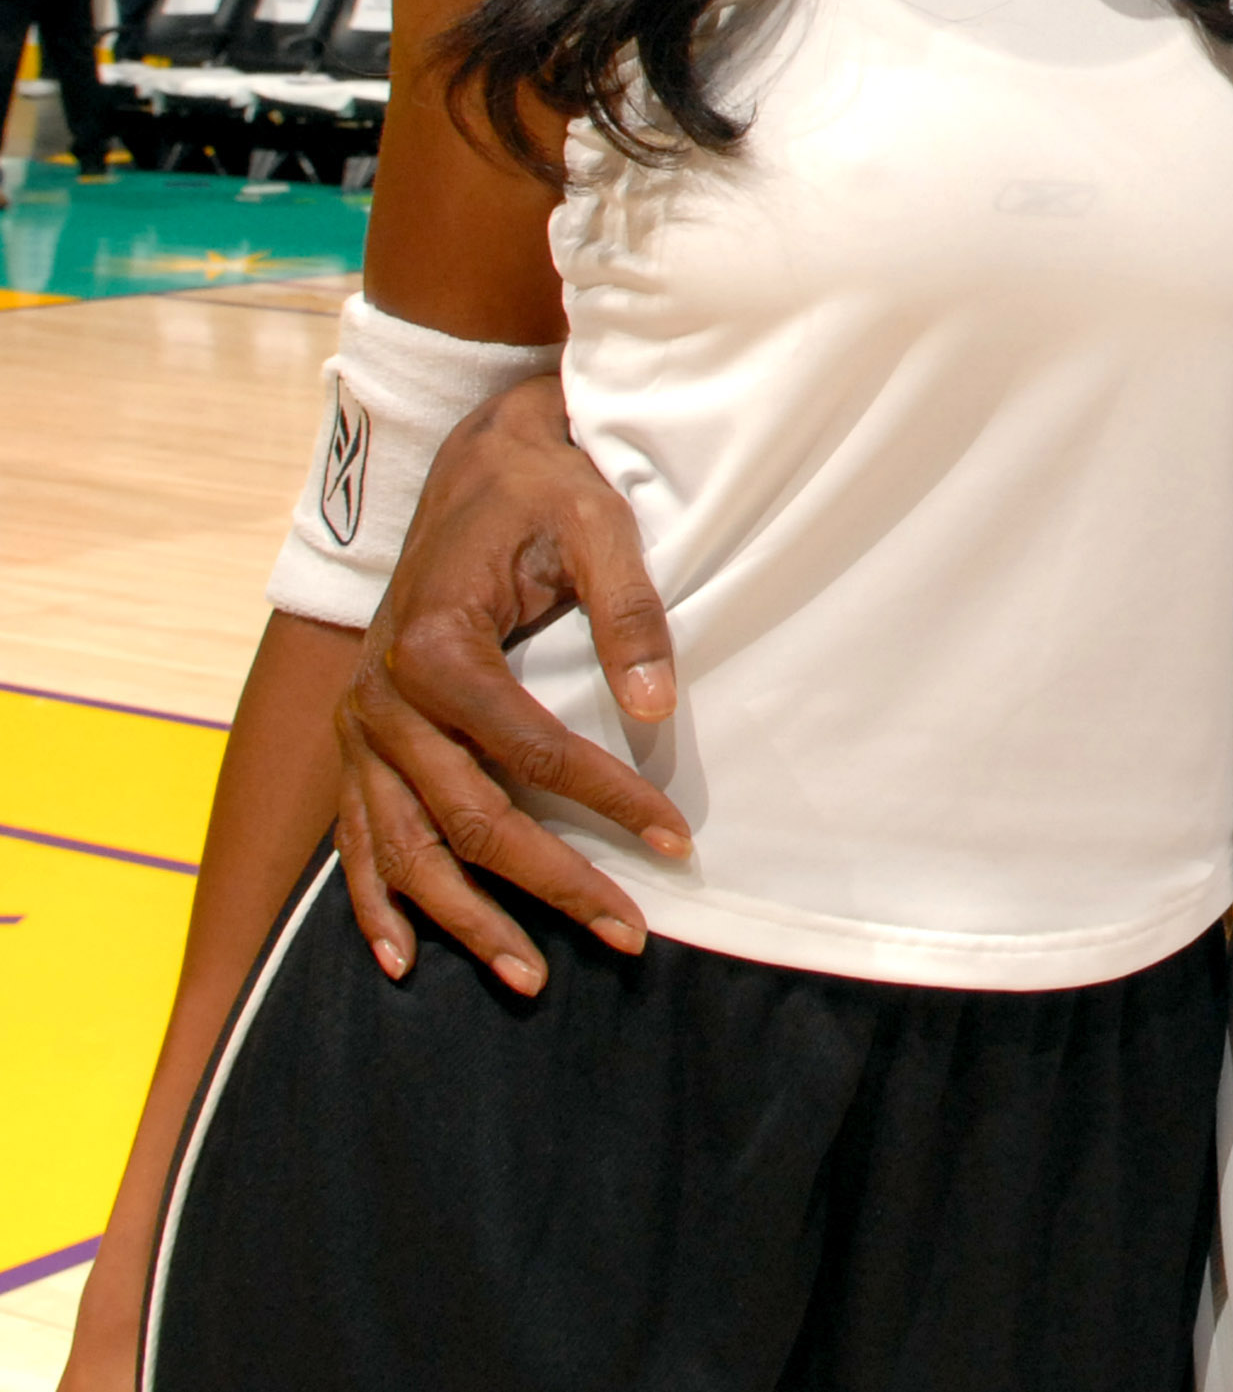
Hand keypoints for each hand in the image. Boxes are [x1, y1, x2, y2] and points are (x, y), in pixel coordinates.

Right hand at [335, 373, 689, 994]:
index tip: (675, 838)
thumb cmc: (544, 489)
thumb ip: (628, 612)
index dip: (608, 799)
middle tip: (626, 935)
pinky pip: (355, 835)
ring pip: (406, 846)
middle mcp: (382, 699)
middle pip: (468, 818)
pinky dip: (375, 900)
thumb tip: (657, 705)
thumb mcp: (599, 525)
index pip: (531, 752)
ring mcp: (362, 725)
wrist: (475, 458)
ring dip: (466, 918)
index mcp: (437, 647)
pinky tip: (403, 957)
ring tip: (533, 976)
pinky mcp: (360, 737)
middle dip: (551, 883)